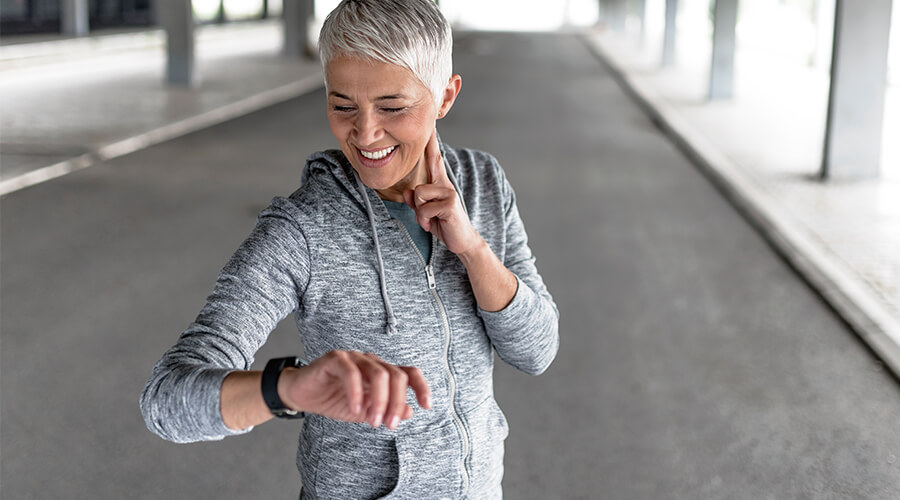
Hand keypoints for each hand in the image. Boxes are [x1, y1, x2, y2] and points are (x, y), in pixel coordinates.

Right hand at [277, 350, 430, 429]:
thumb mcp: (365, 411)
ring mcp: (354, 358)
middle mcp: (371, 361)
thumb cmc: (334, 400)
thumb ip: (385, 410)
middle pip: (397, 375)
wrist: (303, 396)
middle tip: (389, 425)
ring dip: (380, 401)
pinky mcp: (335, 359)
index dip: (421, 387)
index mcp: (381, 372)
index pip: (408, 373)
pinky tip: (354, 409)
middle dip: (397, 402)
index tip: (426, 406)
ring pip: (378, 373)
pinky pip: (352, 373)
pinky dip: (357, 393)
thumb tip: (409, 412)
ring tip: (372, 422)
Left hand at [404, 129, 481, 256]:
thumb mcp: (426, 212)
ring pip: (419, 194)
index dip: (432, 141)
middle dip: (427, 169)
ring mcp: (448, 193)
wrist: (462, 241)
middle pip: (428, 170)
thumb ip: (416, 201)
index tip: (431, 124)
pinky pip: (424, 208)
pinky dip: (424, 220)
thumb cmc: (444, 224)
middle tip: (433, 161)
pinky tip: (433, 225)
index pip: (435, 158)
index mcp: (439, 183)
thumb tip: (409, 193)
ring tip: (429, 220)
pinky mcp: (449, 204)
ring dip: (420, 212)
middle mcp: (445, 184)